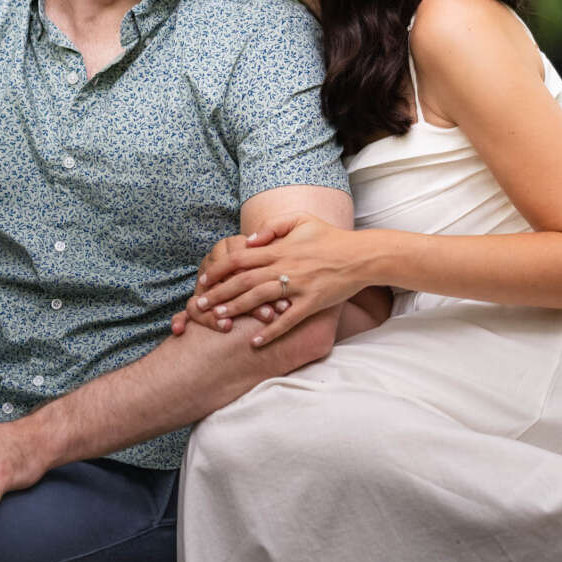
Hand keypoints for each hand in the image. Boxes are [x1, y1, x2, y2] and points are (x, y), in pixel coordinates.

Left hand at [171, 214, 364, 345]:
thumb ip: (273, 227)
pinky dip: (270, 331)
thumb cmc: (331, 237)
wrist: (362, 256)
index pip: (239, 258)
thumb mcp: (301, 221)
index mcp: (279, 249)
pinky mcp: (312, 303)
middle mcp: (284, 267)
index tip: (203, 280)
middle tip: (199, 305)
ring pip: (259, 298)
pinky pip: (288, 319)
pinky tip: (255, 341)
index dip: (218, 269)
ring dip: (236, 309)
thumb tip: (250, 240)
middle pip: (243, 280)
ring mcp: (298, 286)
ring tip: (218, 319)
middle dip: (218, 293)